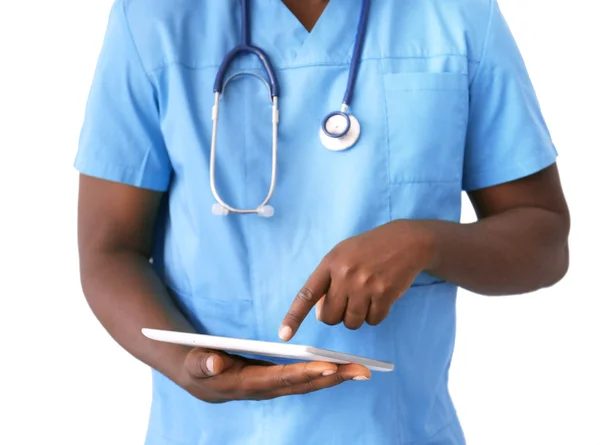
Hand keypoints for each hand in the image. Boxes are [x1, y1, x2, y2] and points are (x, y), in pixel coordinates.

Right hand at [179, 348, 370, 402]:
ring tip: (360, 369)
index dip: (306, 373)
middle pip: (303, 384)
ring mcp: (273, 385)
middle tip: (362, 369)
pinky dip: (323, 373)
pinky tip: (340, 367)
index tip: (330, 365)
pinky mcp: (276, 379)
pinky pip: (303, 378)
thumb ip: (203, 363)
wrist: (197, 378)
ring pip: (307, 383)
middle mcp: (265, 388)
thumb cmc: (197, 367)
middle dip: (333, 377)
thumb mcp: (195, 363)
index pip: (282, 378)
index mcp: (248, 383)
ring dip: (335, 376)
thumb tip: (214, 362)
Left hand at [279, 220, 433, 339]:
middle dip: (336, 315)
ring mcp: (365, 285)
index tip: (284, 334)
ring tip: (365, 297)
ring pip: (351, 323)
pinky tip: (380, 298)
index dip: (294, 317)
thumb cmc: (369, 249)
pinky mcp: (384, 294)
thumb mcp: (342, 255)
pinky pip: (373, 321)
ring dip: (357, 317)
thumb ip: (328, 280)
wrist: (406, 241)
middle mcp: (345, 275)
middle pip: (329, 317)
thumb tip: (319, 313)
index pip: (306, 294)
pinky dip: (375, 316)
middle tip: (348, 301)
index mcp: (330, 263)